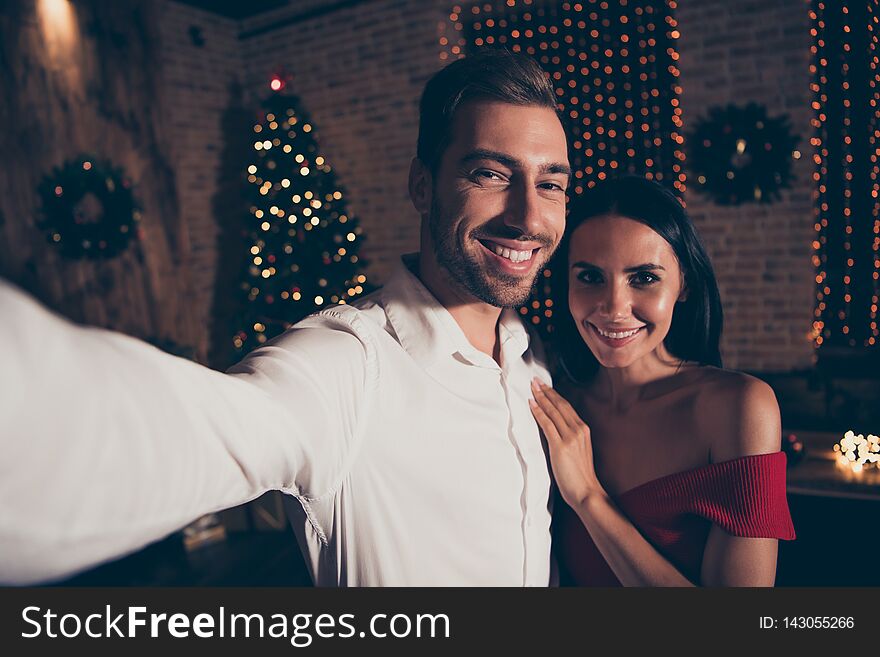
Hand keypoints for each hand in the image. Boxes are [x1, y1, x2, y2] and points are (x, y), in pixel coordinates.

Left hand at [529, 378, 603, 508]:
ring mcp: (570, 438)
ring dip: (541, 398)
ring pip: (553, 412)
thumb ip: (568, 440)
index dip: (555, 395)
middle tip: (535, 381)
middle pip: (560, 406)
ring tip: (532, 388)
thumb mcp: (577, 453)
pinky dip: (539, 413)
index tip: (545, 386)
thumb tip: (553, 431)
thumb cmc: (580, 477)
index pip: (567, 408)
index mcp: (584, 431)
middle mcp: (579, 430)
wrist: (586, 492)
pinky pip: (547, 425)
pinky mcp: (561, 446)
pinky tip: (532, 404)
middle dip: (547, 392)